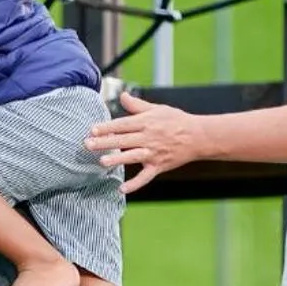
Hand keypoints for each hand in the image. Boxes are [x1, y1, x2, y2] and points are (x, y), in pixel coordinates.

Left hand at [83, 90, 208, 192]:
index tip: (92, 130)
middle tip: (87, 145)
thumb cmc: (176, 121)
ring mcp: (154, 153)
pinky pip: (145, 177)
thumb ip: (137, 105)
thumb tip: (122, 96)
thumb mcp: (157, 109)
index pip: (123, 124)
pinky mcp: (159, 166)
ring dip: (118, 159)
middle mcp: (148, 137)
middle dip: (105, 142)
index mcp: (146, 122)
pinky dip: (135, 184)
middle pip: (124, 139)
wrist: (199, 136)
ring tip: (102, 162)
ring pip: (133, 156)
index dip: (107, 127)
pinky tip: (122, 190)